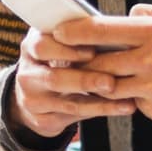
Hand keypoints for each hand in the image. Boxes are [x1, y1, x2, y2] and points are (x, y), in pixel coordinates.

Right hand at [8, 27, 138, 136]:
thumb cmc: (59, 60)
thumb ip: (79, 37)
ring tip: (124, 99)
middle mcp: (27, 74)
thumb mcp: (60, 43)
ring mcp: (32, 100)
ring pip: (68, 103)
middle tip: (110, 82)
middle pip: (54, 79)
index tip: (92, 51)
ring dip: (99, 102)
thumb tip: (113, 30)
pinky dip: (102, 112)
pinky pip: (76, 118)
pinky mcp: (42, 120)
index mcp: (31, 47)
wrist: (37, 94)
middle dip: (84, 80)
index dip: (67, 49)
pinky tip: (122, 108)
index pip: (41, 46)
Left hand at [44, 4, 151, 134]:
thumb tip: (124, 14)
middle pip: (98, 63)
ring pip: (108, 87)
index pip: (102, 29)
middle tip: (64, 60)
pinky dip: (128, 98)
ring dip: (99, 83)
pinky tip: (137, 92)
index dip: (74, 31)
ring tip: (94, 76)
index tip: (58, 32)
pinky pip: (130, 103)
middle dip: (79, 63)